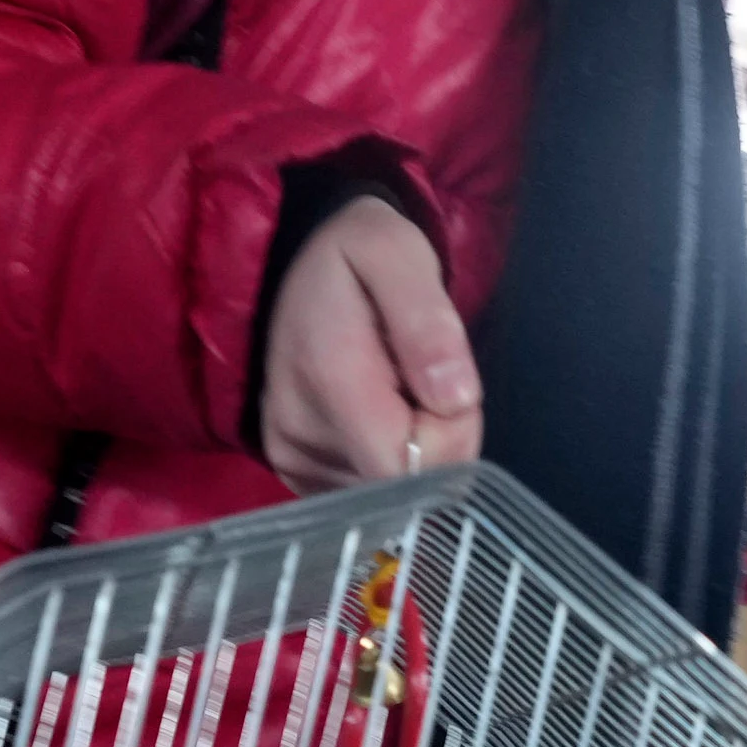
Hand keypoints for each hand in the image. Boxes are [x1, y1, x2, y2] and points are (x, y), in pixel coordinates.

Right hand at [257, 199, 478, 494]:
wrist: (295, 259)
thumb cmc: (358, 253)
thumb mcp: (399, 254)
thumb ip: (428, 323)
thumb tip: (455, 400)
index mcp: (328, 378)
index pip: (409, 465)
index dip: (450, 434)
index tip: (446, 381)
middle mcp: (298, 432)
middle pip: (402, 485)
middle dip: (435, 440)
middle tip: (422, 377)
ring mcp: (291, 457)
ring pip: (387, 492)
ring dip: (409, 448)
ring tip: (390, 387)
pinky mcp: (292, 470)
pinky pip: (363, 492)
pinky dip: (382, 458)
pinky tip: (370, 412)